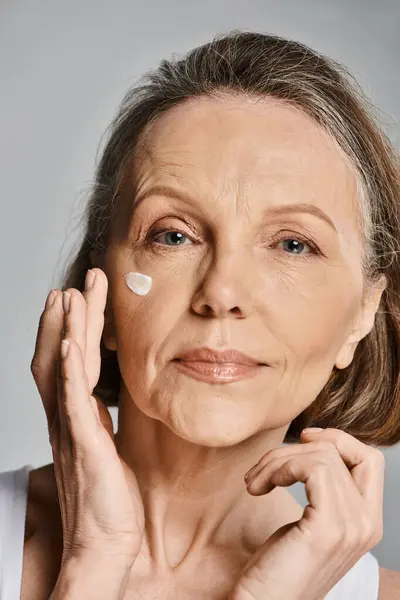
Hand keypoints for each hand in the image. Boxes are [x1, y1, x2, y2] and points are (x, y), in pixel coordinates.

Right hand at [31, 268, 144, 568]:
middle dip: (69, 316)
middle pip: (61, 355)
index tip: (77, 299)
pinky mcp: (83, 444)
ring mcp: (71, 430)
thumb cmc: (109, 502)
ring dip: (69, 329)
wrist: (104, 545)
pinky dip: (71, 368)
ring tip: (73, 294)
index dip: (69, 329)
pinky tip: (72, 342)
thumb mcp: (105, 450)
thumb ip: (99, 422)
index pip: (67, 363)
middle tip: (79, 281)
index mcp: (73, 419)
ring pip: (64, 368)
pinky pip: (72, 400)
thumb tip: (104, 400)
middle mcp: (65, 419)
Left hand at [230, 428, 383, 599]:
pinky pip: (311, 468)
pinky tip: (258, 488)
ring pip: (322, 456)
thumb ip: (324, 491)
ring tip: (255, 483)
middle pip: (347, 451)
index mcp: (366, 522)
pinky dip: (279, 468)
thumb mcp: (310, 522)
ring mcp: (351, 527)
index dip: (338, 439)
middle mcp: (367, 524)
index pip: (370, 459)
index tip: (303, 439)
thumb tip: (313, 443)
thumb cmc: (278, 567)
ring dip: (277, 460)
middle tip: (267, 465)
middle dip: (302, 446)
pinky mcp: (327, 529)